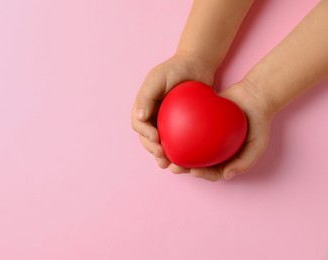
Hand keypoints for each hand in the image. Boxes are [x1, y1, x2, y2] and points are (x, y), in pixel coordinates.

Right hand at [131, 52, 214, 168]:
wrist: (197, 65)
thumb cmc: (175, 68)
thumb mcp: (157, 78)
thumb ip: (146, 96)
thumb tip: (140, 118)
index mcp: (144, 106)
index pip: (139, 125)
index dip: (145, 135)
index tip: (156, 139)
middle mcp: (153, 116)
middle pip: (147, 138)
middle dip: (153, 150)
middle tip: (163, 157)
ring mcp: (166, 122)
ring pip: (160, 143)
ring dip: (163, 155)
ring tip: (170, 164)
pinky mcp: (181, 126)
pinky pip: (178, 141)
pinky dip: (178, 151)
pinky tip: (185, 159)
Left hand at [171, 80, 274, 180]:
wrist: (255, 95)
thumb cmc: (259, 122)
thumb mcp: (258, 144)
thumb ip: (245, 161)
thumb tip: (226, 176)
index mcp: (226, 158)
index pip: (212, 171)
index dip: (201, 174)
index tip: (193, 172)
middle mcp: (214, 149)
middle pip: (196, 162)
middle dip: (183, 167)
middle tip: (173, 166)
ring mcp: (205, 136)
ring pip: (187, 147)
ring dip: (175, 153)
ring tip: (164, 153)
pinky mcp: (199, 121)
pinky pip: (186, 128)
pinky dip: (177, 131)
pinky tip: (167, 132)